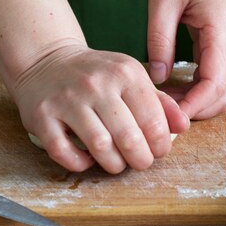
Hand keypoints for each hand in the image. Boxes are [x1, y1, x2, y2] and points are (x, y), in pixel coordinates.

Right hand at [12, 42, 189, 172]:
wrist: (46, 60)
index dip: (160, 144)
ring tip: (117, 162)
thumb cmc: (96, 74)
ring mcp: (66, 100)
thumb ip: (159, 102)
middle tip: (140, 161)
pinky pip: (64, 152)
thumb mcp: (130, 77)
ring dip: (113, 164)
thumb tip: (183, 126)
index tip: (157, 150)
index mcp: (124, 73)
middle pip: (129, 138)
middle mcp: (96, 84)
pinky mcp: (42, 116)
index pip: (153, 119)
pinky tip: (87, 158)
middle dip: (140, 159)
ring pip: (99, 147)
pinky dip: (80, 163)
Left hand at [147, 0, 225, 119]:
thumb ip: (159, 40)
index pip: (215, 84)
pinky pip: (218, 79)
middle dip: (198, 112)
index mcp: (222, 31)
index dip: (193, 107)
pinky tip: (174, 87)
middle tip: (163, 113)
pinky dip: (200, 91)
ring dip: (199, 104)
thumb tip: (157, 78)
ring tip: (166, 102)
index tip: (167, 117)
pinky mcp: (225, 46)